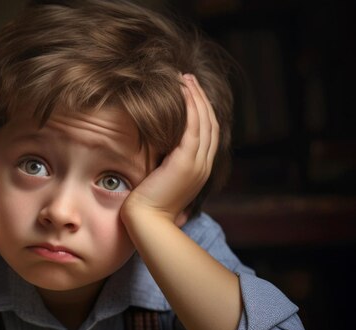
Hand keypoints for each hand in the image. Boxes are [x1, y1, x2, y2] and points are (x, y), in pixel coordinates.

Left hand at [123, 74, 218, 225]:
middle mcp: (203, 166)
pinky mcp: (187, 161)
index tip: (189, 94)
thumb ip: (161, 169)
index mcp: (198, 171)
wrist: (147, 223)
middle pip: (210, 124)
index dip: (201, 112)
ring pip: (205, 121)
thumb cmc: (146, 209)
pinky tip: (183, 91)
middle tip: (189, 79)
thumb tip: (153, 160)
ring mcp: (197, 163)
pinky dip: (191, 106)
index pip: (207, 135)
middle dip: (201, 99)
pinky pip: (194, 127)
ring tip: (186, 79)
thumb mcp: (157, 184)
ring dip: (196, 97)